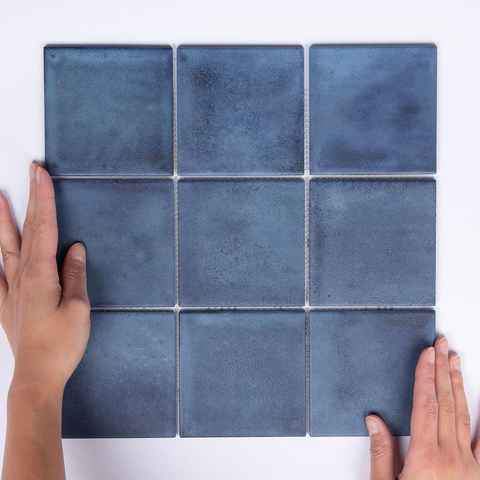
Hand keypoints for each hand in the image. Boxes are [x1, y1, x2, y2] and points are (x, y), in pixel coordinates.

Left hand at [0, 163, 89, 394]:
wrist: (37, 376)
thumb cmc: (62, 343)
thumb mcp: (79, 307)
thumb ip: (76, 275)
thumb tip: (76, 249)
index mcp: (41, 274)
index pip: (45, 227)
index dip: (44, 198)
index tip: (42, 174)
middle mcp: (21, 276)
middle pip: (27, 230)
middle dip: (30, 199)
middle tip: (30, 173)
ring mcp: (11, 290)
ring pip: (7, 247)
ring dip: (5, 221)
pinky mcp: (7, 304)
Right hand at [366, 337, 479, 479]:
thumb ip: (382, 454)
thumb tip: (374, 420)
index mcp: (425, 458)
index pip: (426, 405)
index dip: (425, 376)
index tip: (427, 354)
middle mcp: (452, 458)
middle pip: (446, 403)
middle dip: (443, 370)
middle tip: (441, 345)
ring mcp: (470, 466)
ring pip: (465, 416)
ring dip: (459, 385)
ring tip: (455, 361)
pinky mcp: (479, 474)